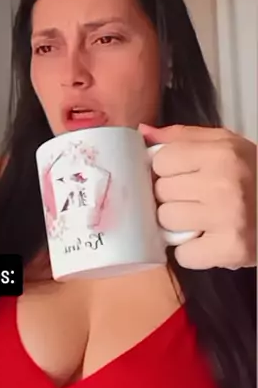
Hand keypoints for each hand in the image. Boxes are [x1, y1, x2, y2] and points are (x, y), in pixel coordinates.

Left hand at [140, 123, 256, 269]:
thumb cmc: (253, 176)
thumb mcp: (226, 145)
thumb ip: (182, 137)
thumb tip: (141, 133)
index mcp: (222, 152)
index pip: (160, 161)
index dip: (168, 170)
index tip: (184, 176)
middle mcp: (224, 183)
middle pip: (160, 192)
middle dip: (173, 197)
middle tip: (197, 200)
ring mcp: (227, 218)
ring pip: (166, 222)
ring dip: (178, 225)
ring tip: (202, 220)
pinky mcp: (231, 249)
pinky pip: (183, 255)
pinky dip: (192, 253)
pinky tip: (208, 241)